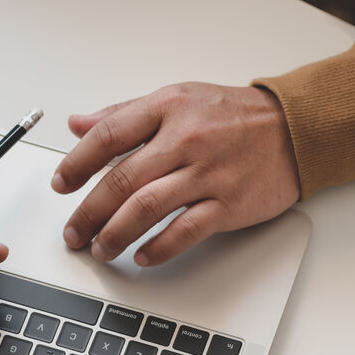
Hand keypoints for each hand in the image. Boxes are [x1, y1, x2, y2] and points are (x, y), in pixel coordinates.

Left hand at [51, 82, 299, 265]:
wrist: (293, 130)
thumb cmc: (232, 115)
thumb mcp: (177, 98)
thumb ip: (125, 113)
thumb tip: (77, 124)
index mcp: (167, 109)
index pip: (108, 135)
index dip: (77, 163)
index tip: (60, 185)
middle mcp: (186, 140)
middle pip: (122, 180)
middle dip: (89, 212)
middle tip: (73, 233)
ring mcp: (208, 173)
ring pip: (147, 208)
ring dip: (115, 234)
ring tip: (98, 249)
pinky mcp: (229, 204)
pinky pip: (185, 230)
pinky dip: (158, 248)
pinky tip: (141, 256)